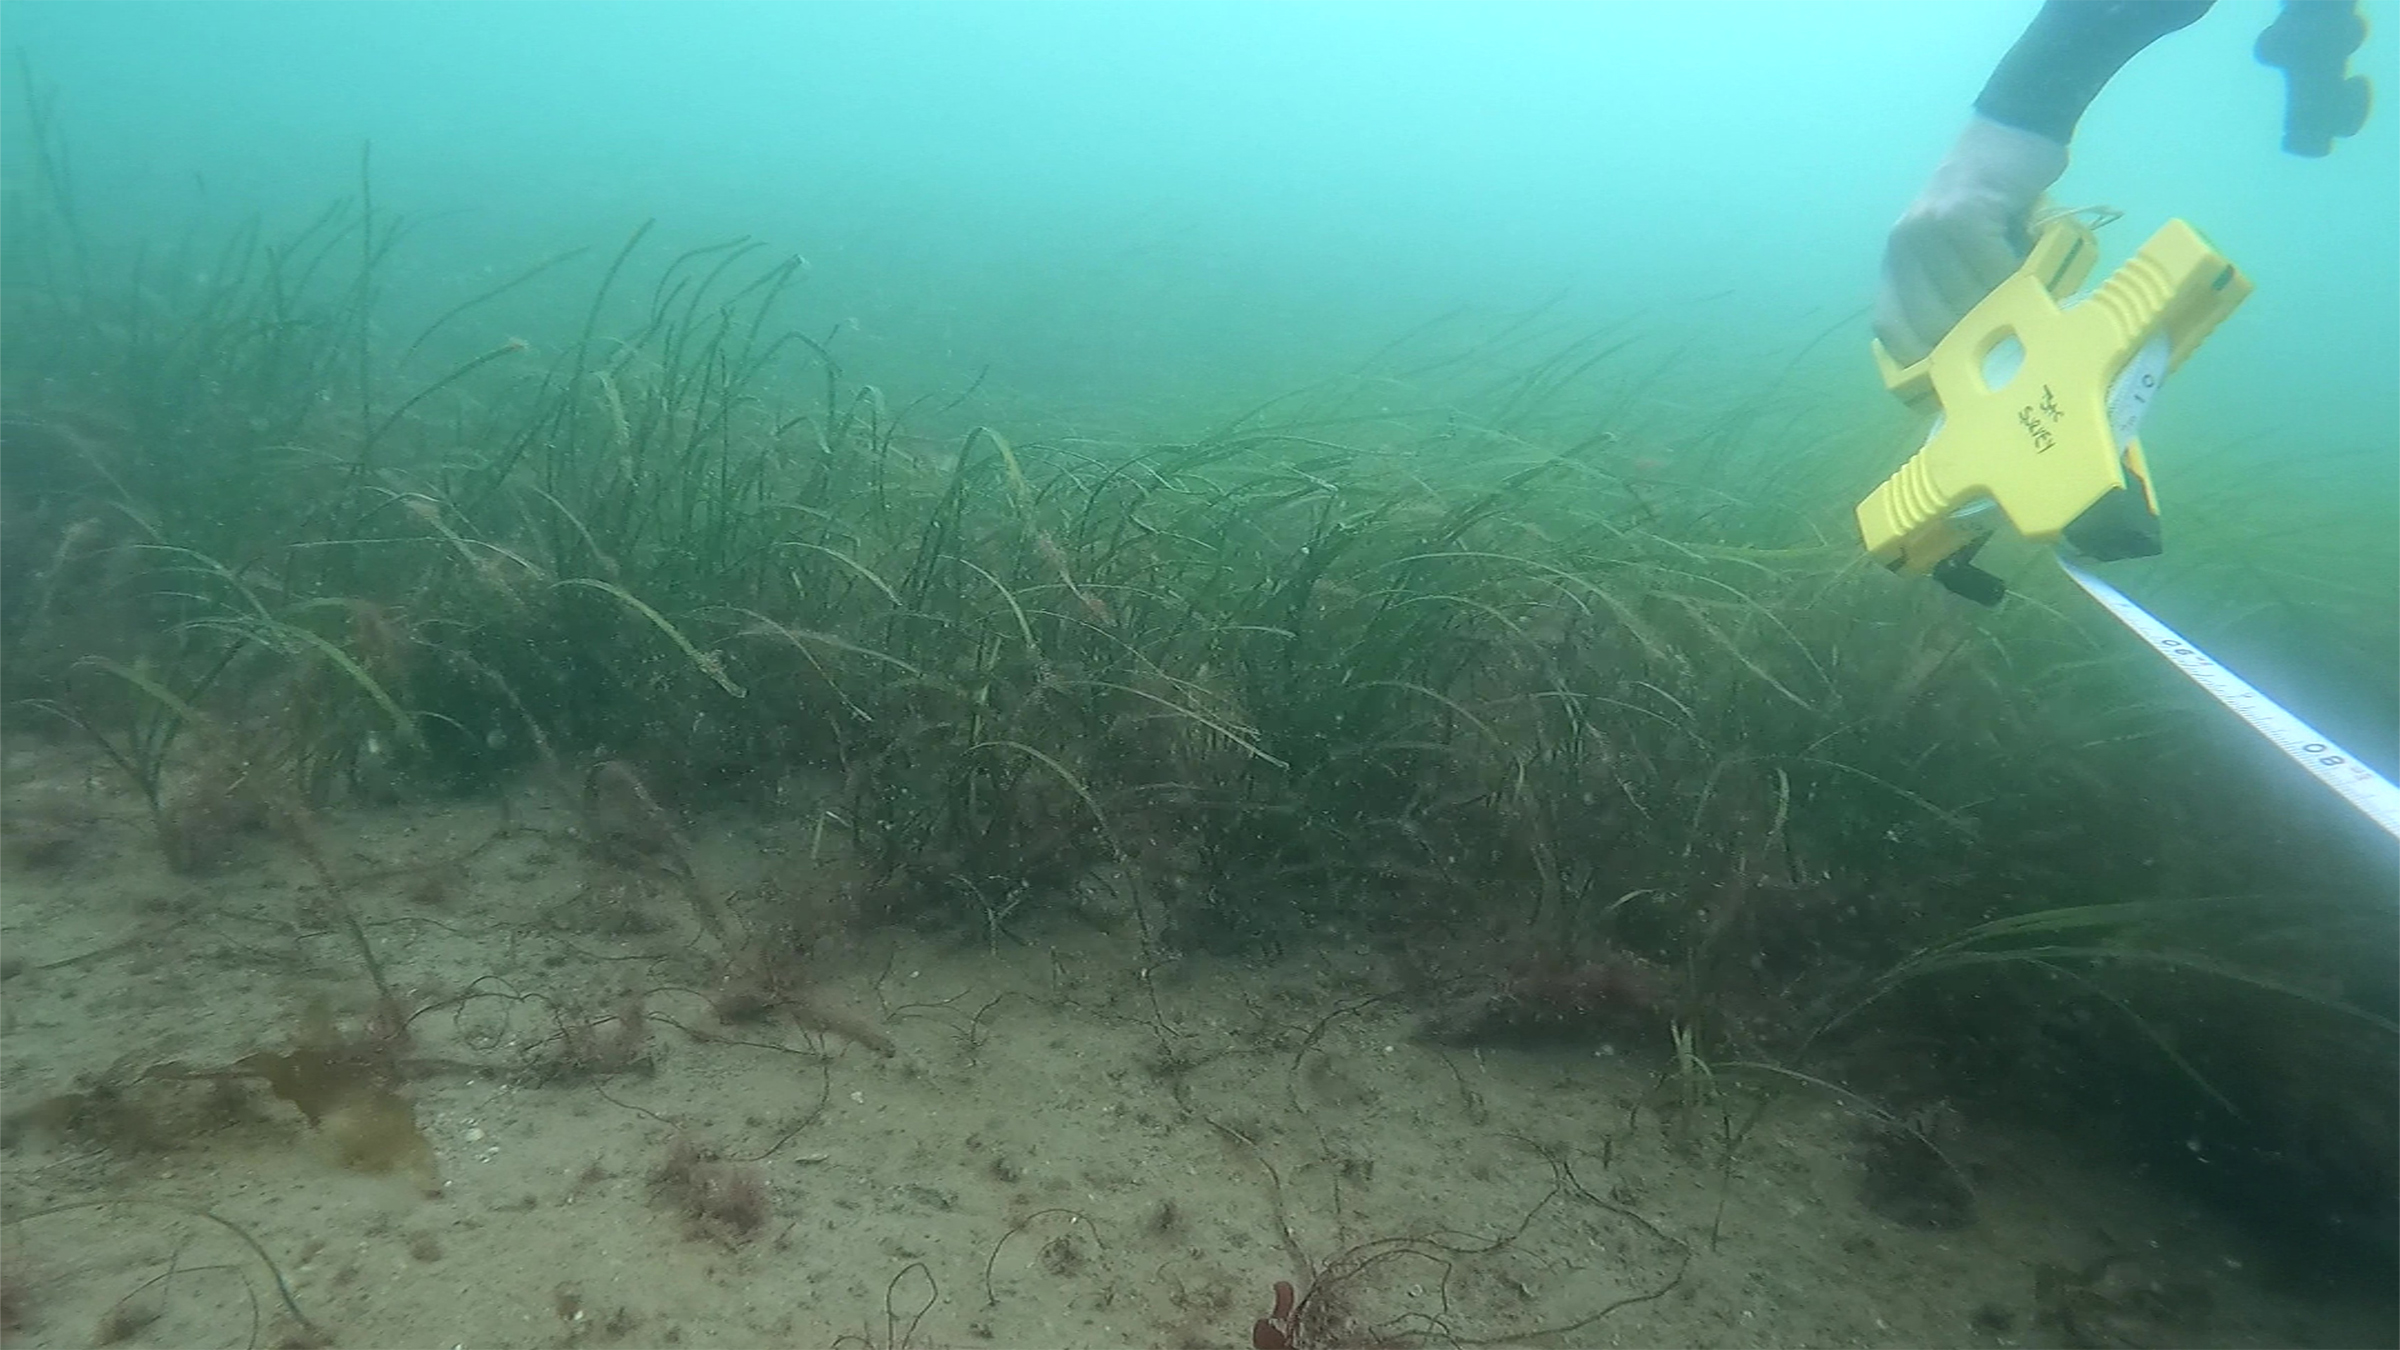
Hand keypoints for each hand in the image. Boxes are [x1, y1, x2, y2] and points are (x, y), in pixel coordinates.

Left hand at [1874, 115, 2068, 364]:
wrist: (2013, 131)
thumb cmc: (1995, 200)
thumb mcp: (1959, 251)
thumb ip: (1955, 292)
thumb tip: (1972, 357)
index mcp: (1897, 261)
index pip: (1890, 327)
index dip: (1918, 359)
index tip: (1951, 377)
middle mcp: (1902, 246)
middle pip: (1932, 323)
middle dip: (1971, 338)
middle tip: (2006, 336)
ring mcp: (1928, 229)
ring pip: (1966, 299)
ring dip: (2000, 307)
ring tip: (2021, 296)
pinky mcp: (1963, 216)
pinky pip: (1993, 272)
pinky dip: (2016, 277)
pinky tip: (2028, 264)